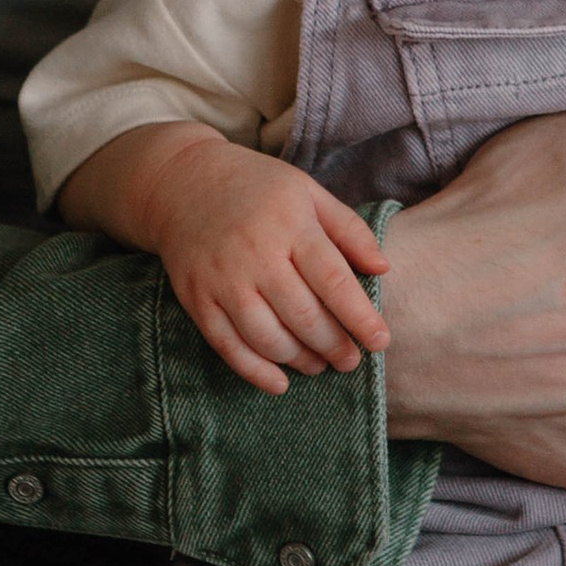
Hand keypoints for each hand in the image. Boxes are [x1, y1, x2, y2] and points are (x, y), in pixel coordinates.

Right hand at [62, 123, 388, 394]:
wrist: (182, 182)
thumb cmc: (258, 189)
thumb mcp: (308, 193)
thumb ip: (349, 229)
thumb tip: (384, 268)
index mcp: (290, 224)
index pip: (333, 280)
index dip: (360, 317)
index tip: (381, 341)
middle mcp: (255, 253)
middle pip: (303, 315)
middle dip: (334, 345)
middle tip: (351, 360)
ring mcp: (222, 279)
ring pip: (267, 337)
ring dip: (300, 360)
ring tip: (320, 365)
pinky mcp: (197, 299)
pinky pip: (228, 346)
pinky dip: (256, 372)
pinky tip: (280, 382)